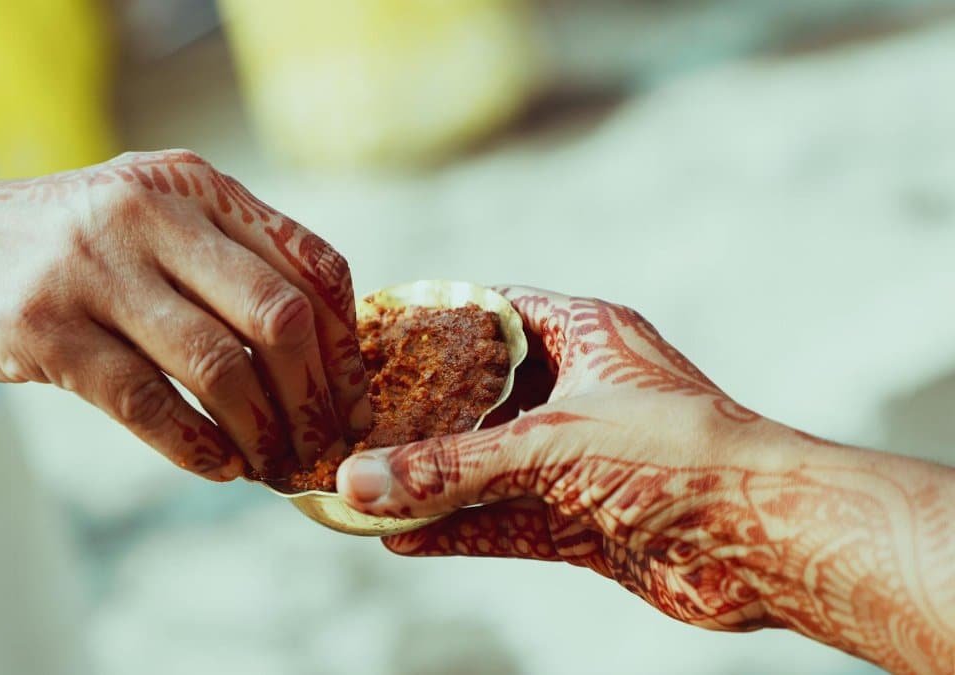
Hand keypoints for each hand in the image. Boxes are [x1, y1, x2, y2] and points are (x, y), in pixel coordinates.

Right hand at [0, 151, 370, 479]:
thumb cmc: (52, 252)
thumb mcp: (144, 226)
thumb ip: (221, 263)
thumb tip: (319, 358)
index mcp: (192, 185)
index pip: (312, 265)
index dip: (345, 348)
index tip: (352, 406)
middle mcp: (149, 210)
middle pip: (280, 316)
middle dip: (316, 400)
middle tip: (320, 449)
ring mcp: (94, 265)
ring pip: (220, 365)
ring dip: (261, 433)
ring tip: (272, 468)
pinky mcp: (44, 325)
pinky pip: (147, 401)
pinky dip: (195, 446)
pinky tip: (218, 467)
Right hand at [338, 286, 772, 627]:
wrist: (769, 542)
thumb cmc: (679, 458)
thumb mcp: (549, 446)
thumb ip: (451, 466)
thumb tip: (360, 479)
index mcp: (589, 337)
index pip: (497, 312)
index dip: (438, 321)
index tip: (377, 336)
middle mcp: (587, 393)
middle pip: (488, 398)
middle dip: (427, 416)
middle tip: (360, 425)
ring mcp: (589, 461)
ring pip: (495, 468)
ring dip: (437, 484)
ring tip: (368, 491)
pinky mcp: (592, 522)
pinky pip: (510, 523)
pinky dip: (462, 531)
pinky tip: (405, 541)